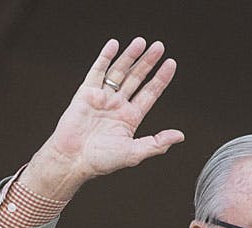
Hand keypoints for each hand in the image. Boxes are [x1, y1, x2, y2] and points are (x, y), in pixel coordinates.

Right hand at [21, 38, 183, 200]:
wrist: (72, 159)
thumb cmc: (100, 161)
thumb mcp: (134, 153)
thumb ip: (157, 143)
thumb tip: (180, 136)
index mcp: (129, 118)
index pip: (150, 93)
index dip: (161, 78)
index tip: (170, 64)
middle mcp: (116, 106)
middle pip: (136, 78)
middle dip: (148, 62)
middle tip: (158, 47)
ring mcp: (101, 98)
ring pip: (118, 72)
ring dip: (130, 56)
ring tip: (141, 42)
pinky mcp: (85, 94)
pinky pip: (97, 71)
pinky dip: (105, 57)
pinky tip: (114, 45)